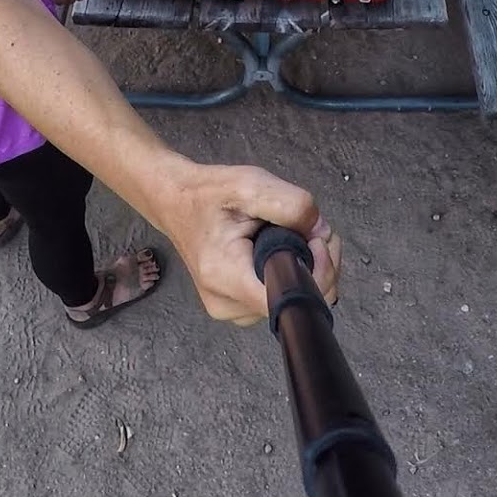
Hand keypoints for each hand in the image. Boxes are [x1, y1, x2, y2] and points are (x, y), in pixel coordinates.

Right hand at [161, 164, 341, 324]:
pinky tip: (284, 250)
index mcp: (225, 276)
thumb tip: (322, 233)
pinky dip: (291, 275)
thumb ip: (292, 205)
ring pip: (292, 302)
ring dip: (307, 269)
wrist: (174, 201)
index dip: (317, 273)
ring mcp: (231, 312)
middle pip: (296, 303)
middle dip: (318, 265)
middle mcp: (226, 305)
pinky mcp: (237, 308)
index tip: (317, 240)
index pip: (287, 300)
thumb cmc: (208, 193)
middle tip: (311, 228)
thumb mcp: (250, 184)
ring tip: (293, 234)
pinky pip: (279, 299)